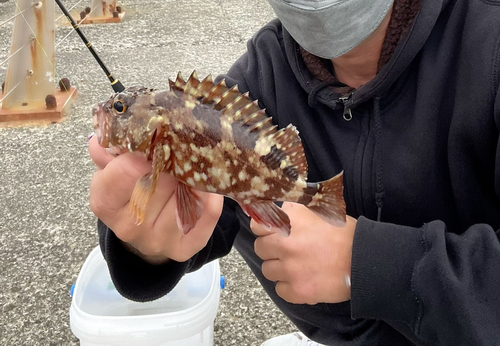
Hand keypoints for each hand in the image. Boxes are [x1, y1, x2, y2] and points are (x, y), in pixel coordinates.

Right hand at [88, 136, 223, 262]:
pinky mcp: (185, 248)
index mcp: (106, 203)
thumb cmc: (128, 194)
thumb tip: (102, 138)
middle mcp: (129, 227)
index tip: (157, 139)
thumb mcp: (112, 172)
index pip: (125, 171)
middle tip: (182, 146)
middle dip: (173, 162)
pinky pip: (206, 217)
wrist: (143, 234)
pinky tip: (209, 185)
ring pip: (185, 197)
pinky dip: (211, 197)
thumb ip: (108, 153)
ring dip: (194, 178)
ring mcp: (158, 240)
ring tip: (195, 164)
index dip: (145, 152)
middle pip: (160, 183)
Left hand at [252, 202, 355, 303]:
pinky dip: (290, 288)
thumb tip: (277, 210)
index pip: (257, 225)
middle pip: (260, 248)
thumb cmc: (346, 234)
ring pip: (268, 270)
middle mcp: (285, 242)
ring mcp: (290, 268)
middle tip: (288, 251)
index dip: (264, 230)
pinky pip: (280, 290)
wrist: (366, 260)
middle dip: (272, 250)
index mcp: (290, 220)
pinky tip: (304, 280)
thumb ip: (296, 210)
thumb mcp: (320, 210)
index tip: (271, 233)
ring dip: (280, 269)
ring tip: (298, 266)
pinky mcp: (298, 290)